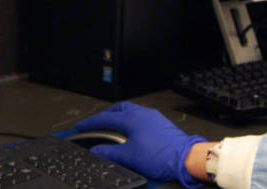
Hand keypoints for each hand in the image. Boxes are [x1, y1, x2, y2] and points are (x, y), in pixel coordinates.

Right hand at [75, 102, 207, 187]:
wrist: (185, 157)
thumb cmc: (161, 155)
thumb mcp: (129, 156)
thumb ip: (109, 153)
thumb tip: (96, 151)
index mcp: (132, 119)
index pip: (105, 118)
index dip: (91, 122)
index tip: (81, 126)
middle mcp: (143, 114)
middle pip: (119, 108)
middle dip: (106, 114)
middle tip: (97, 122)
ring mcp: (153, 118)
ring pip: (132, 111)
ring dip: (120, 117)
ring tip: (113, 127)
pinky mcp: (161, 124)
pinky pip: (141, 117)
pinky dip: (131, 122)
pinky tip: (131, 132)